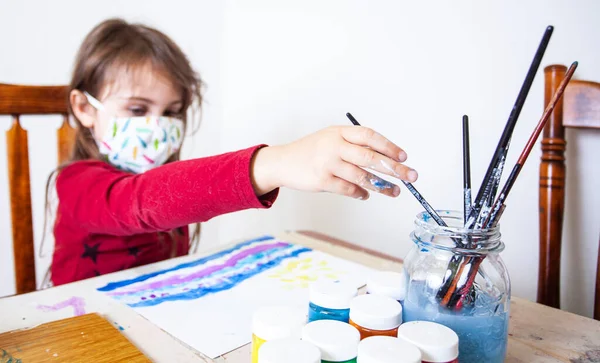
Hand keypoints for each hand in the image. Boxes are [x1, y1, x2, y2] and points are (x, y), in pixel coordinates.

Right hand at [251, 126, 417, 199]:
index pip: (369, 136)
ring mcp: (327, 163)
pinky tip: (366, 194)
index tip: (403, 156)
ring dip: (382, 185)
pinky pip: (349, 189)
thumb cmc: (311, 151)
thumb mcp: (331, 139)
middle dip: (394, 168)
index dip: (388, 146)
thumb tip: (385, 158)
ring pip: (362, 176)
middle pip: (370, 157)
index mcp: (339, 132)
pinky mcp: (322, 180)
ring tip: (394, 191)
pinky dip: (361, 193)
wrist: (283, 162)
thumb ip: (354, 145)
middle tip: (410, 176)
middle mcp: (334, 145)